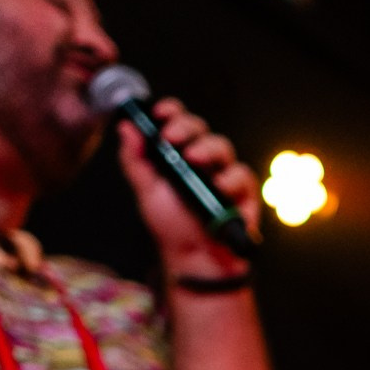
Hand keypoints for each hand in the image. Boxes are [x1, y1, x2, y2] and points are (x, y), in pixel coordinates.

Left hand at [117, 99, 261, 279]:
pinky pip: (241, 174)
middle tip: (171, 137)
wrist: (193, 258)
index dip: (171, 112)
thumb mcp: (146, 192)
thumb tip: (125, 127)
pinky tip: (219, 185)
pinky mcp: (244, 191)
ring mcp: (224, 172)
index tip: (159, 113)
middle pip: (199, 129)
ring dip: (207, 148)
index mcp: (178, 153)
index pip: (177, 122)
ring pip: (221, 146)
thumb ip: (135, 160)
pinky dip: (231, 178)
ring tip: (193, 159)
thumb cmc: (172, 225)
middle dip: (185, 127)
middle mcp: (203, 158)